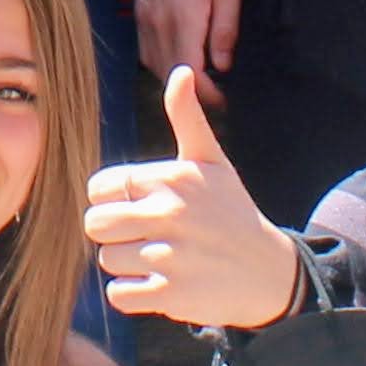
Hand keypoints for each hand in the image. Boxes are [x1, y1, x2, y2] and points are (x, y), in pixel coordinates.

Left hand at [82, 64, 300, 327]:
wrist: (270, 272)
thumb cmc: (231, 212)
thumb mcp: (212, 162)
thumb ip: (187, 118)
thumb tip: (182, 71)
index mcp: (172, 178)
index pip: (99, 189)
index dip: (114, 201)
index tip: (142, 208)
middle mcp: (169, 214)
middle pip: (95, 225)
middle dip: (114, 233)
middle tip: (145, 236)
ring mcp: (170, 256)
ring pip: (107, 260)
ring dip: (128, 265)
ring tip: (161, 260)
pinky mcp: (171, 295)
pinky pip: (119, 295)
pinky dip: (134, 294)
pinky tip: (161, 284)